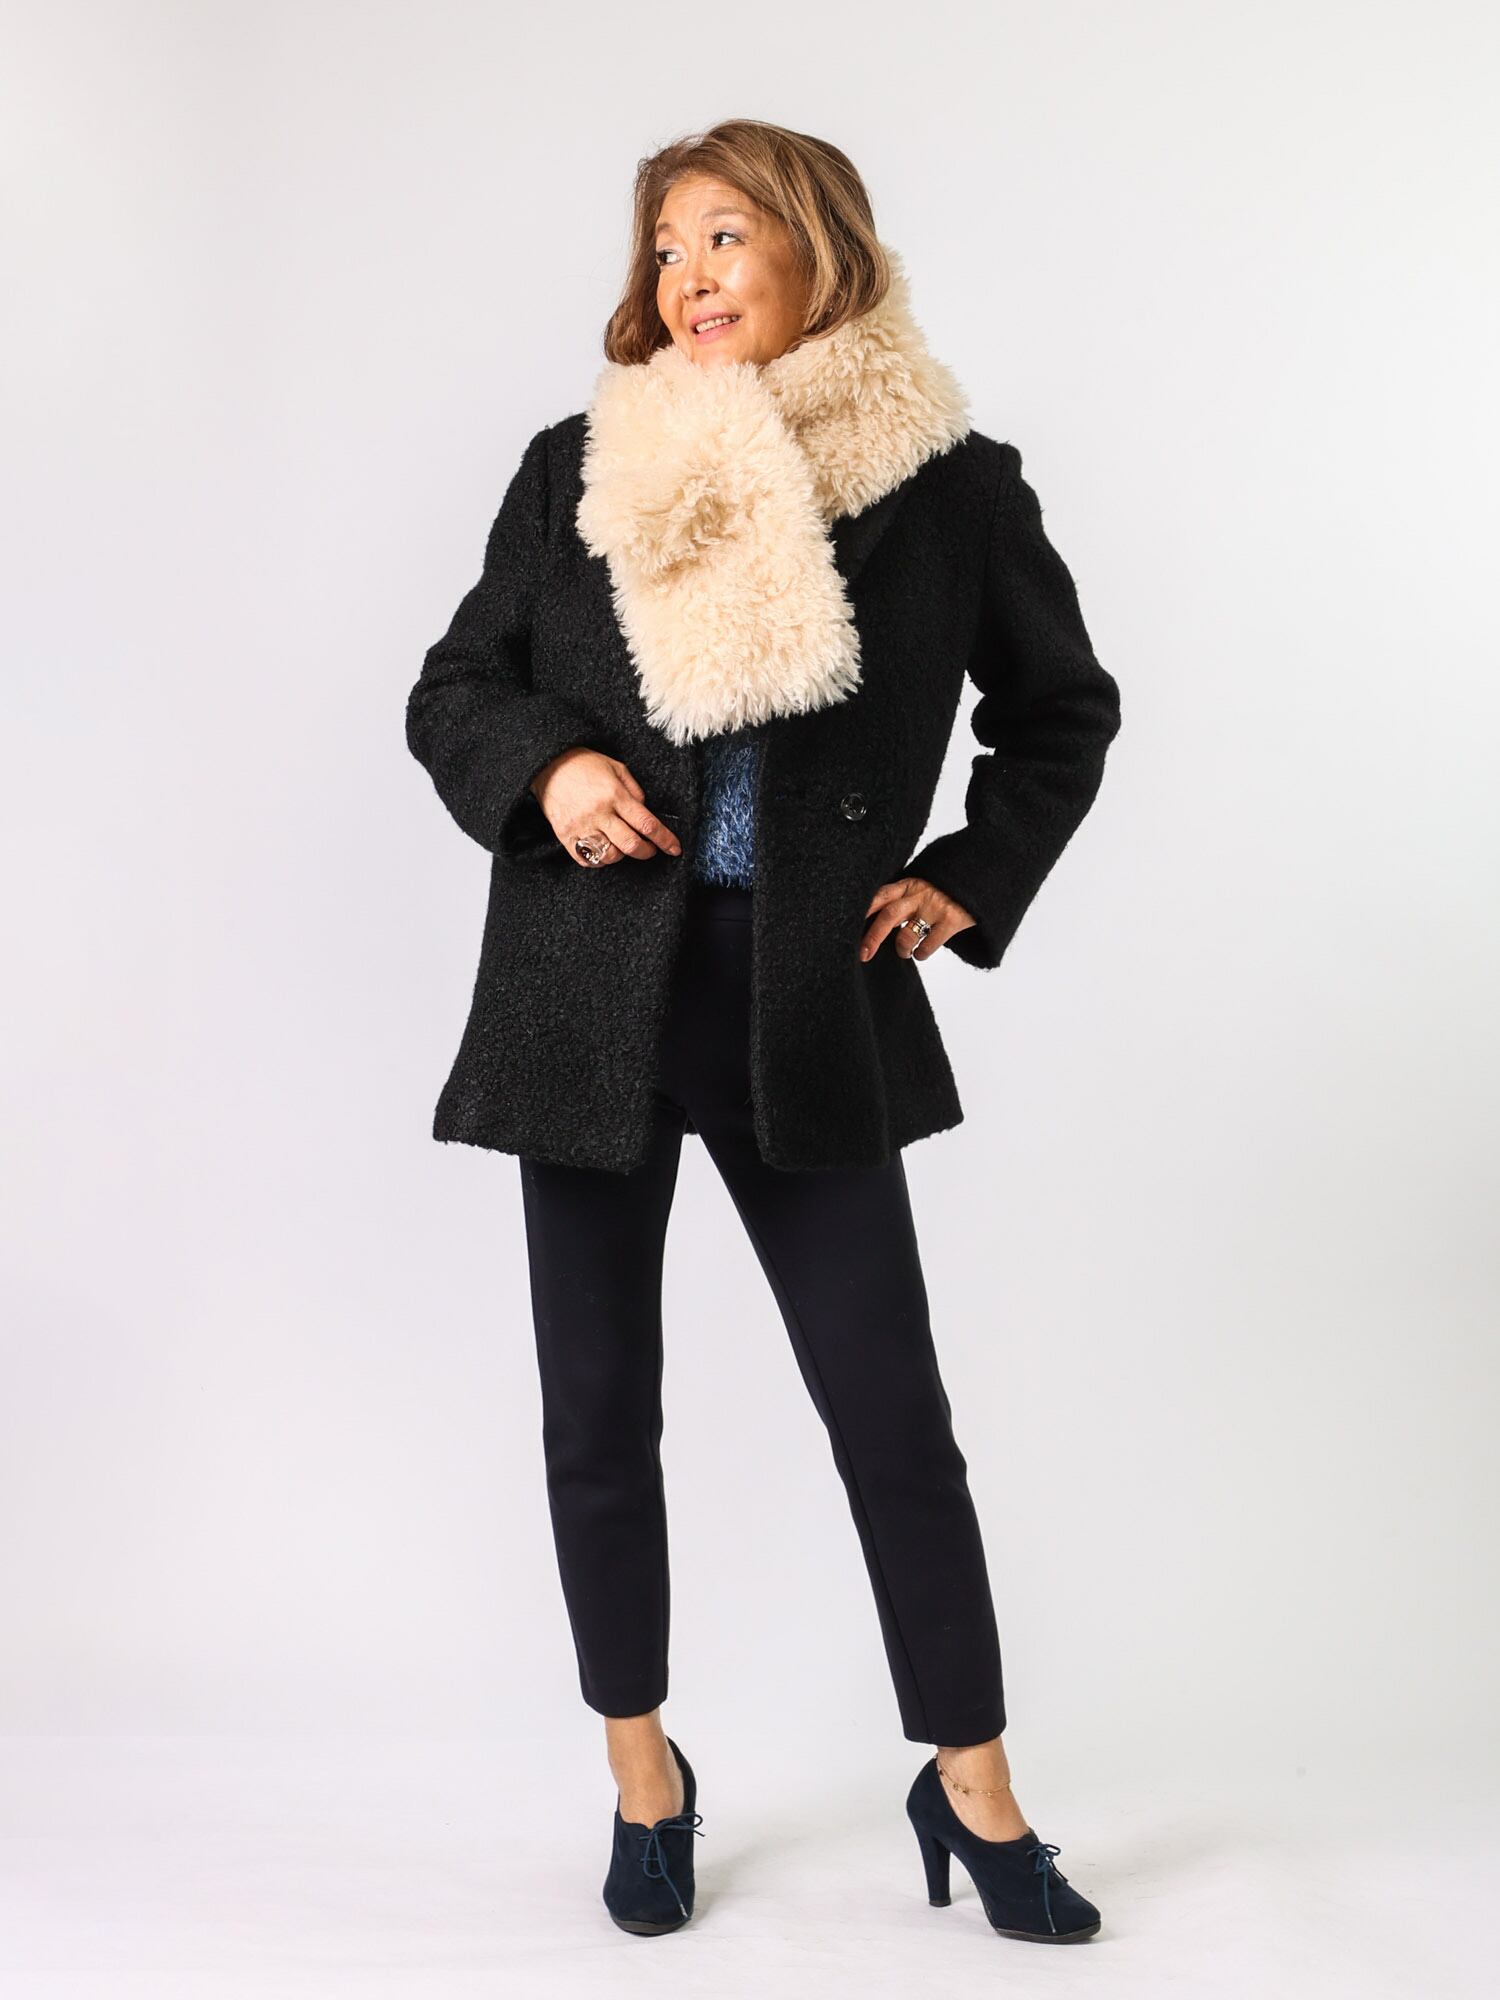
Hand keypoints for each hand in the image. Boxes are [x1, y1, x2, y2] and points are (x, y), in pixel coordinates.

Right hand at [531, 749, 682, 866]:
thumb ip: (635, 791)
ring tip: (623, 844)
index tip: (675, 848)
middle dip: (647, 852)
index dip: (665, 839)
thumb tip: (647, 814)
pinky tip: (604, 848)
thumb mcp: (617, 768)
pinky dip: (601, 860)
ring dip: (623, 855)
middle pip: (631, 845)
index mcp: (614, 795)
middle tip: (650, 849)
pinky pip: (589, 860)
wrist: (548, 766)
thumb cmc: (585, 765)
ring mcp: (581, 827)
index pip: (647, 824)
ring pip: (611, 856)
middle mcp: (599, 813)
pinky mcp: (566, 836)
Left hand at [859, 876, 975, 960]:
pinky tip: (921, 952)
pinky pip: (928, 945)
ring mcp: (935, 907)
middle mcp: (919, 894)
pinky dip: (921, 953)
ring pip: (906, 934)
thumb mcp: (920, 886)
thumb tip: (871, 923)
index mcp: (907, 885)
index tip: (846, 927)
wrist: (980, 881)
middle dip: (872, 938)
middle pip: (888, 916)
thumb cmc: (943, 890)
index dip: (862, 911)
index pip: (879, 896)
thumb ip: (900, 899)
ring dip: (901, 949)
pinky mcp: (952, 920)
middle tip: (863, 955)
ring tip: (904, 951)